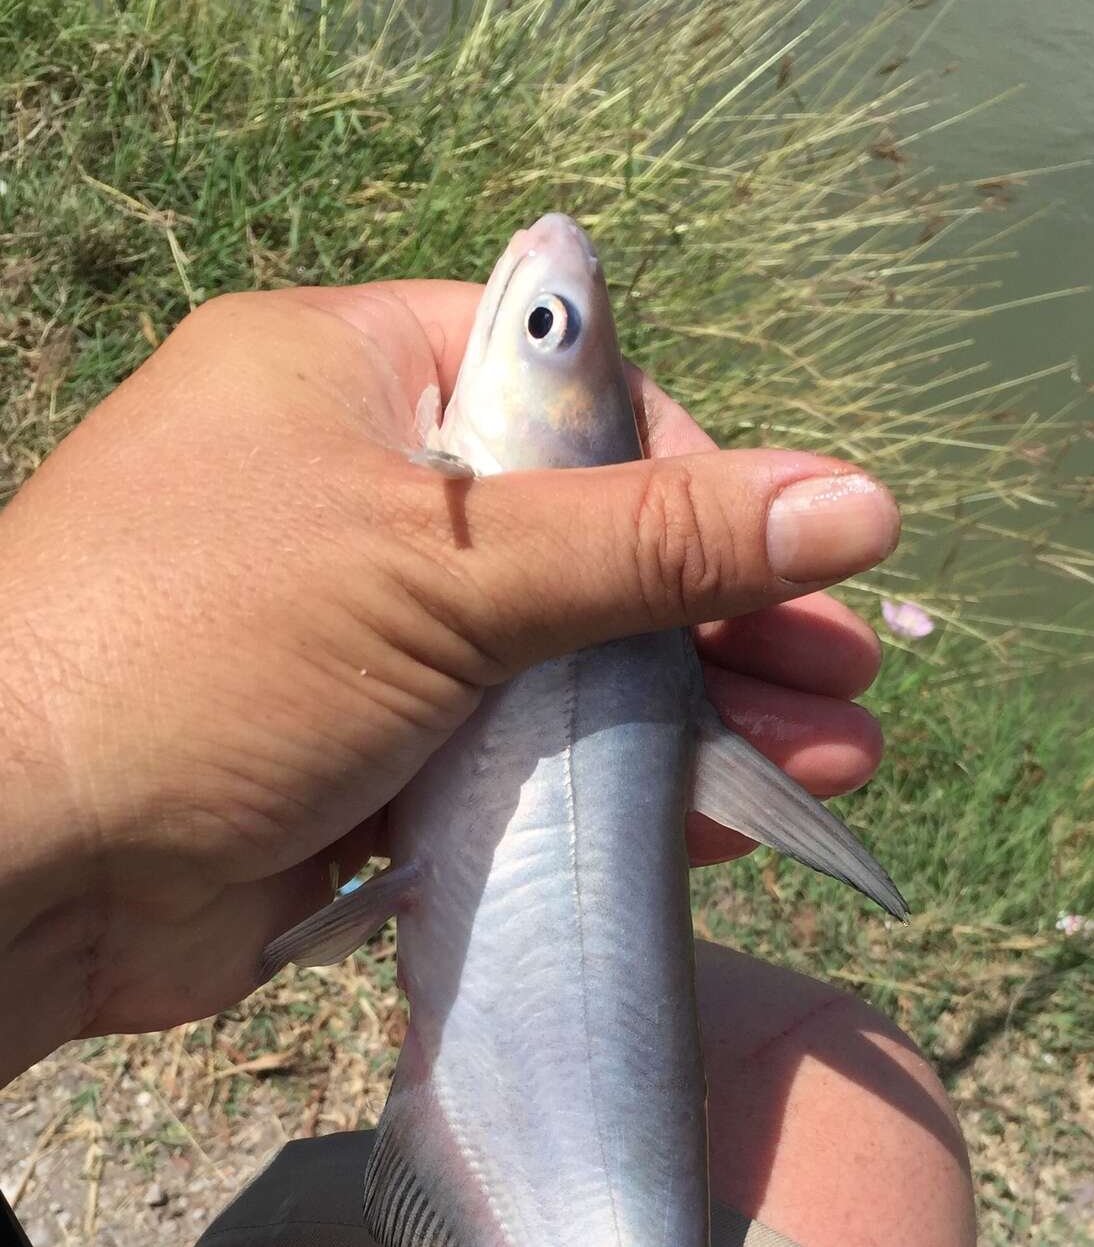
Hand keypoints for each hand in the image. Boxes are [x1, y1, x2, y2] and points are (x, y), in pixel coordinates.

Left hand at [0, 281, 897, 1073]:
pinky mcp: (357, 768)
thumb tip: (857, 499)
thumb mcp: (446, 571)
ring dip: (690, 715)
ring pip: (554, 666)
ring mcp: (352, 643)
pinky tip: (722, 824)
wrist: (23, 866)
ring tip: (828, 759)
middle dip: (721, 615)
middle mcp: (349, 498)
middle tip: (843, 676)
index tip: (782, 555)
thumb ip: (654, 542)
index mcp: (346, 381)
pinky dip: (605, 791)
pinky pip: (509, 765)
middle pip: (578, 540)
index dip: (688, 470)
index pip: (559, 391)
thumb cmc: (209, 656)